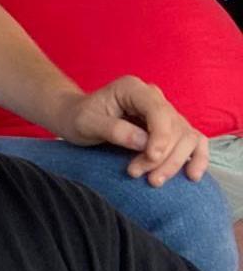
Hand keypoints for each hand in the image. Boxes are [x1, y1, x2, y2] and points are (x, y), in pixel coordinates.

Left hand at [54, 77, 208, 185]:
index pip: (158, 111)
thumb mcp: (87, 123)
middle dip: (162, 155)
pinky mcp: (169, 129)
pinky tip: (192, 175)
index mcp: (133, 89)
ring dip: (175, 161)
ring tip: (153, 181)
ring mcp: (164, 113)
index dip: (160, 136)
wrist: (75, 119)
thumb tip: (143, 143)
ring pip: (186, 137)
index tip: (151, 157)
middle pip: (175, 126)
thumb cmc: (78, 118)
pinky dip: (196, 158)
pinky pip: (193, 141)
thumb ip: (114, 130)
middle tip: (138, 174)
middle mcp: (154, 97)